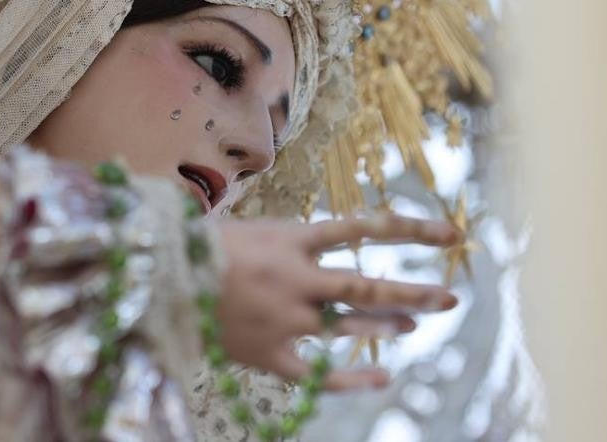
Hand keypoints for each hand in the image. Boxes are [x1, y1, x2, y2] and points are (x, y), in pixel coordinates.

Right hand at [213, 215, 458, 390]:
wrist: (155, 279)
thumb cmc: (200, 245)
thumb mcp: (253, 227)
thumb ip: (295, 238)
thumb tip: (331, 241)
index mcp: (293, 238)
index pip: (366, 228)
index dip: (412, 232)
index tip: (451, 235)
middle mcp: (297, 278)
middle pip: (368, 286)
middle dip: (414, 291)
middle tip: (449, 296)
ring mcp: (285, 319)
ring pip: (349, 325)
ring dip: (386, 324)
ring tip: (412, 323)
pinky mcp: (269, 354)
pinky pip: (318, 373)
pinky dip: (351, 378)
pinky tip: (380, 377)